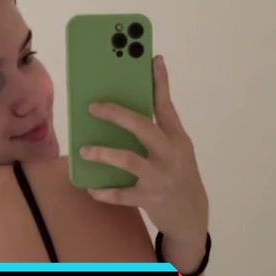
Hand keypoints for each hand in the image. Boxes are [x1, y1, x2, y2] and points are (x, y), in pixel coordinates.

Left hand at [79, 55, 208, 238]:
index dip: (159, 82)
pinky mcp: (150, 198)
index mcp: (177, 138)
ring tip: (84, 150)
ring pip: (129, 160)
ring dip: (104, 154)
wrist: (191, 215)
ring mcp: (160, 177)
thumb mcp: (176, 150)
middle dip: (117, 114)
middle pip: (143, 127)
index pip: (166, 105)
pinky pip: (121, 194)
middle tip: (93, 107)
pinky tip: (90, 187)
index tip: (152, 59)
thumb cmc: (177, 175)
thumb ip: (158, 129)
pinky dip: (104, 191)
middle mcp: (170, 154)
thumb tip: (129, 108)